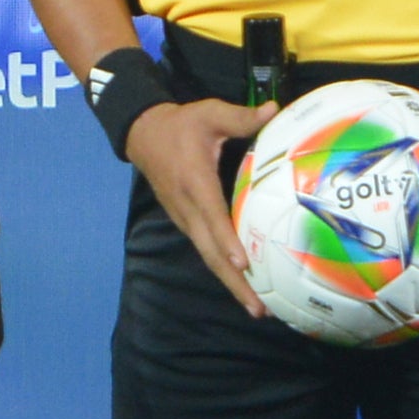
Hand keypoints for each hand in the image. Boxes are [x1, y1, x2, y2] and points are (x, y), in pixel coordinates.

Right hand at [125, 97, 271, 317]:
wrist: (143, 135)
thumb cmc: (180, 124)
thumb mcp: (209, 113)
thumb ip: (241, 116)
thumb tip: (275, 110)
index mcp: (195, 183)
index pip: (212, 216)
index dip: (227, 241)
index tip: (243, 263)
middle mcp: (188, 209)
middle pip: (211, 252)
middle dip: (235, 282)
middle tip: (260, 308)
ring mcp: (185, 219)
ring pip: (208, 256)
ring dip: (231, 283)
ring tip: (257, 306)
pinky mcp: (187, 222)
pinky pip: (207, 250)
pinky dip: (224, 269)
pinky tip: (244, 282)